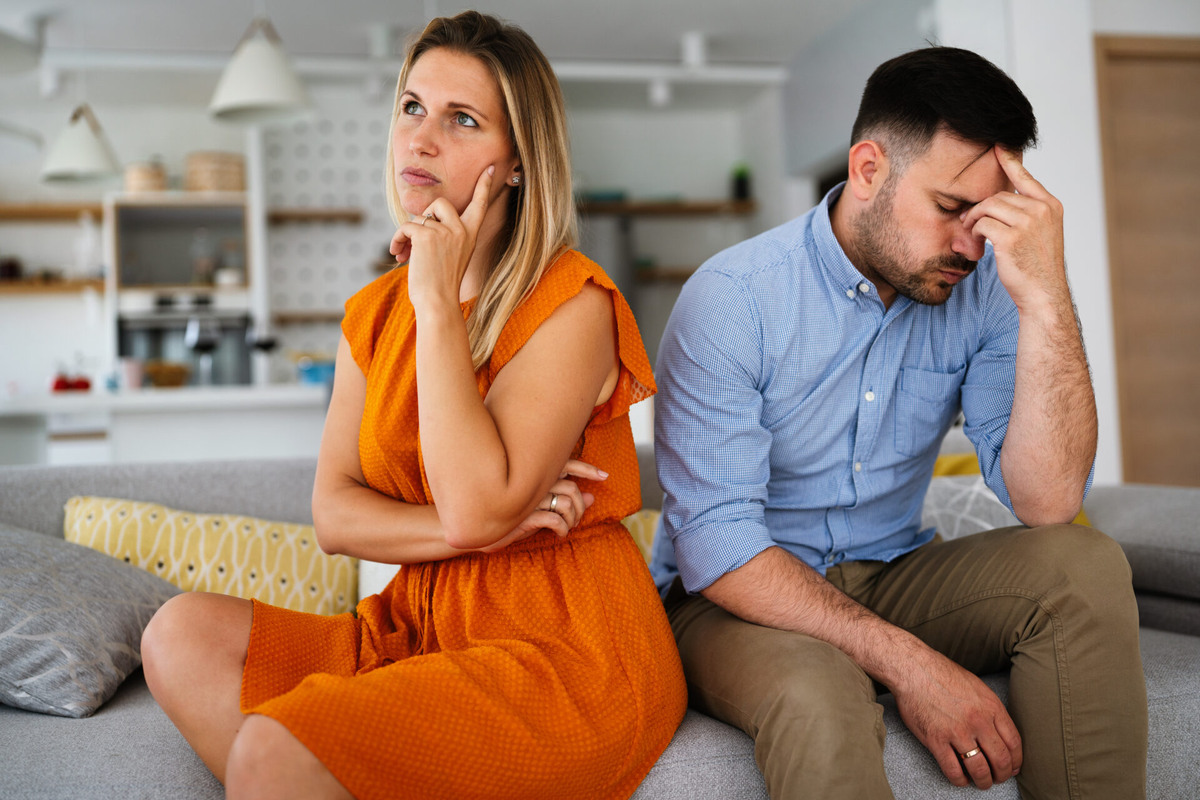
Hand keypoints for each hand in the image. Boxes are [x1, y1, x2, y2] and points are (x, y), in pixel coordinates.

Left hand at [390, 165, 494, 308]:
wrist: (438, 303)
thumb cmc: (441, 286)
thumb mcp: (451, 257)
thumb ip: (445, 236)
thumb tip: (420, 220)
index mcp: (470, 235)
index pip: (480, 204)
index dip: (484, 185)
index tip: (490, 168)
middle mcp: (461, 230)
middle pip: (440, 203)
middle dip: (425, 215)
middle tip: (417, 236)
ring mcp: (445, 232)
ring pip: (418, 218)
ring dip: (407, 234)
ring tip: (404, 253)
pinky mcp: (426, 236)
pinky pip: (405, 227)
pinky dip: (397, 240)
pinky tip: (397, 254)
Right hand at [477, 459, 607, 553]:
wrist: (476, 527)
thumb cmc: (509, 516)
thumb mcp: (540, 507)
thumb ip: (565, 499)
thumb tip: (592, 497)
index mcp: (537, 474)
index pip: (568, 463)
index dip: (588, 468)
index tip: (605, 476)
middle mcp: (534, 481)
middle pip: (573, 489)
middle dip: (582, 508)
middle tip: (578, 520)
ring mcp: (529, 496)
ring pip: (568, 503)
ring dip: (573, 520)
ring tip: (567, 528)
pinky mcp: (524, 514)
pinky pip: (556, 519)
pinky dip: (563, 528)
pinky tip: (559, 534)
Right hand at [891, 650, 1021, 789]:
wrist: (913, 669)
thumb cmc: (942, 674)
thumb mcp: (976, 686)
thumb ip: (990, 709)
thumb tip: (998, 732)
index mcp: (991, 707)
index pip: (1014, 743)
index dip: (1016, 760)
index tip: (1013, 767)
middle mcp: (978, 721)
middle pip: (1000, 760)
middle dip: (1002, 775)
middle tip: (998, 777)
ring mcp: (957, 732)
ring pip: (979, 769)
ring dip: (983, 781)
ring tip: (981, 782)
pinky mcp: (936, 740)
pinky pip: (953, 770)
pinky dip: (960, 780)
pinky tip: (961, 778)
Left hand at [960, 146, 1066, 313]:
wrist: (1043, 294)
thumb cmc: (1037, 267)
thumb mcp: (1040, 233)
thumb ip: (1027, 214)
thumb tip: (999, 201)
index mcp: (1051, 206)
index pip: (1025, 177)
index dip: (1009, 161)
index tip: (997, 146)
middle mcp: (1042, 210)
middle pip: (998, 195)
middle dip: (980, 208)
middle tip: (969, 222)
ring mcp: (1028, 223)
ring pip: (988, 207)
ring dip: (974, 219)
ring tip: (972, 233)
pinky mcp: (1011, 238)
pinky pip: (982, 224)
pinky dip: (974, 232)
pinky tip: (977, 244)